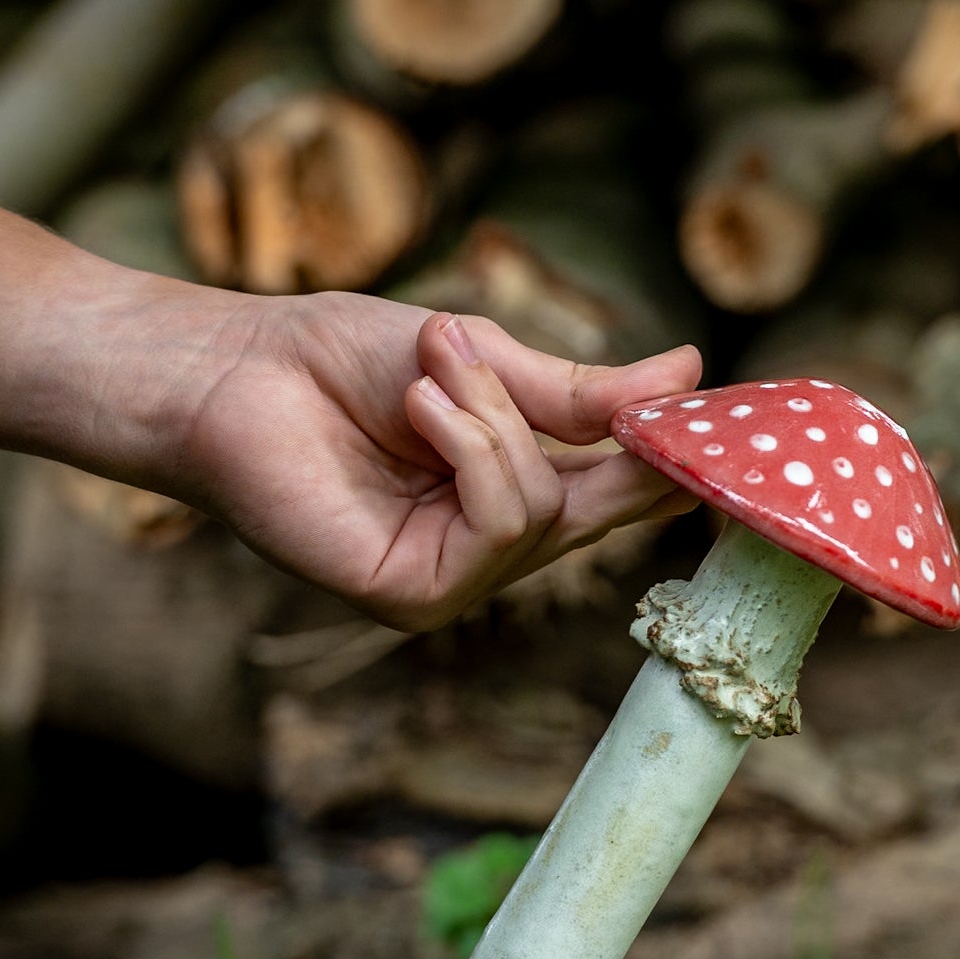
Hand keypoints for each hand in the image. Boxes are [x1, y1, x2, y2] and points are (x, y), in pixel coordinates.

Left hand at [181, 290, 701, 629]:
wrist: (232, 373)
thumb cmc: (336, 362)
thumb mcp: (481, 360)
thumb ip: (578, 391)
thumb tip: (689, 372)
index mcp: (514, 490)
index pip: (624, 488)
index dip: (674, 452)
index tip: (726, 407)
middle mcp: (491, 547)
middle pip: (605, 505)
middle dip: (592, 423)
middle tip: (561, 360)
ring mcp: (454, 581)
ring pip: (544, 509)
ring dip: (493, 416)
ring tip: (429, 369)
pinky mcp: (414, 598)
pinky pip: (498, 524)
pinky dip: (470, 450)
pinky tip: (419, 406)